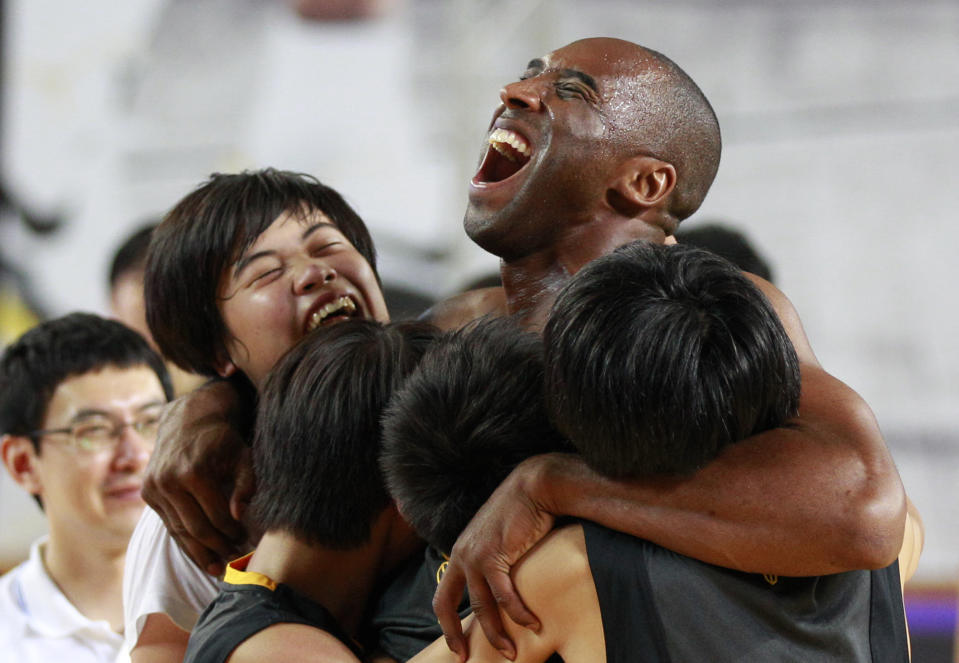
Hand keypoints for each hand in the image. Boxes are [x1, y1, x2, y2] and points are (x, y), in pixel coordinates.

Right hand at [143, 380, 252, 574]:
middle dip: (217, 547)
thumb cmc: (223, 441)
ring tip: (217, 567)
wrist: (187, 421)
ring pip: (179, 530)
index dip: (233, 533)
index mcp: (193, 472)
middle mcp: (169, 481)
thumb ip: (246, 485)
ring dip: (199, 551)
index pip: (216, 515)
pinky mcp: (147, 493)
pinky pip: (168, 524)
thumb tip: (240, 516)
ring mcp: (154, 488)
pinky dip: (184, 541)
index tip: (247, 542)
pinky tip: (200, 555)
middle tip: (234, 559)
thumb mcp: (242, 457)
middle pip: (195, 527)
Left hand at [433, 456, 557, 661]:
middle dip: (456, 636)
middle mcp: (461, 554)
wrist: (533, 487)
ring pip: (482, 606)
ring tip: (512, 652)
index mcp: (460, 552)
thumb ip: (495, 562)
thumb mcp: (499, 540)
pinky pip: (505, 595)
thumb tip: (503, 587)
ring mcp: (475, 555)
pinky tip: (533, 624)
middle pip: (448, 604)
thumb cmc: (522, 513)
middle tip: (468, 659)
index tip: (456, 647)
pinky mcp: (494, 555)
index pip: (442, 595)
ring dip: (498, 633)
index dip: (446, 624)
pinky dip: (518, 613)